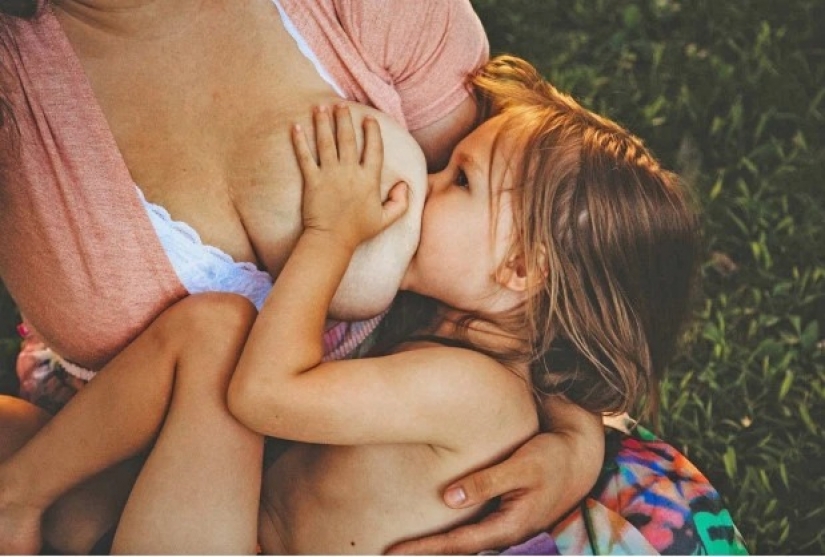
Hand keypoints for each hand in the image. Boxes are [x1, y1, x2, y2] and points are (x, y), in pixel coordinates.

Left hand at [292, 104, 408, 250]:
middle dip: (344, 119)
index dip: (372, 131)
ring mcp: (329, 175)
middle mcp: (349, 172)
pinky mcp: (312, 181)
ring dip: (322, 123)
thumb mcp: (386, 219)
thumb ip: (400, 202)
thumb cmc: (358, 231)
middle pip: (347, 139)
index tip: (369, 119)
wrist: (332, 240)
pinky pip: (304, 157)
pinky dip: (299, 141)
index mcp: (368, 179)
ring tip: (320, 107)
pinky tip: (295, 126)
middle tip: (340, 105)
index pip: (374, 148)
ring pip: (326, 142)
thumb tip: (404, 185)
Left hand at [386, 430, 601, 554]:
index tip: (392, 552)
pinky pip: (471, 529)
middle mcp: (504, 531)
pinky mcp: (503, 512)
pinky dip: (451, 533)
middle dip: (424, 553)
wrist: (580, 455)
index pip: (457, 544)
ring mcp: (504, 524)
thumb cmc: (552, 458)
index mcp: (508, 526)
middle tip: (387, 554)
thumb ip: (486, 482)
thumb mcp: (522, 466)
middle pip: (457, 550)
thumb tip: (448, 499)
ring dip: (435, 546)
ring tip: (404, 547)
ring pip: (463, 542)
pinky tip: (434, 527)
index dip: (424, 548)